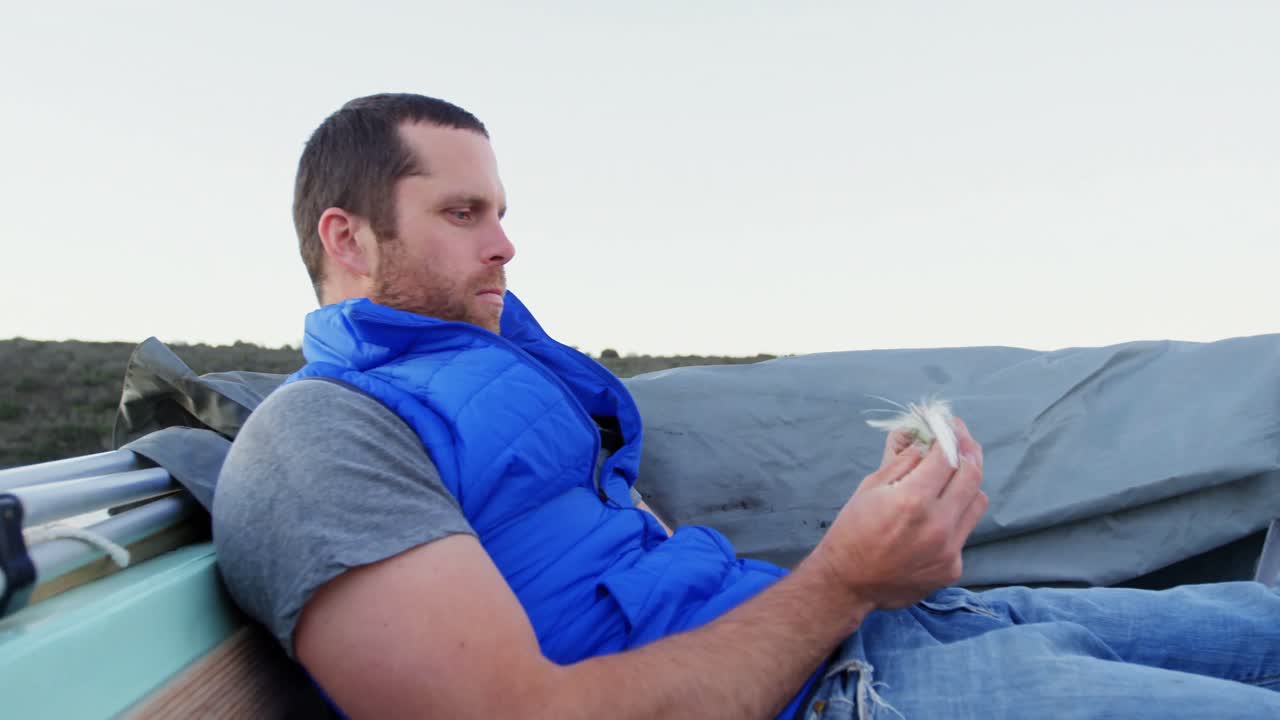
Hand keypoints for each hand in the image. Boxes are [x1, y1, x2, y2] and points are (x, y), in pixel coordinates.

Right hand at [815, 418, 986, 609]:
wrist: (848, 583)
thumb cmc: (852, 531)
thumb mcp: (870, 488)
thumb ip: (903, 463)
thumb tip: (928, 444)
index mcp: (912, 500)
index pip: (947, 456)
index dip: (951, 435)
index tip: (951, 425)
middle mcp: (937, 524)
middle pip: (972, 475)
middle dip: (968, 451)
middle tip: (962, 440)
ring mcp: (949, 549)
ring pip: (977, 502)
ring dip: (968, 484)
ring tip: (953, 477)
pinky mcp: (953, 567)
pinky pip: (965, 531)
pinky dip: (955, 517)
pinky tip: (936, 518)